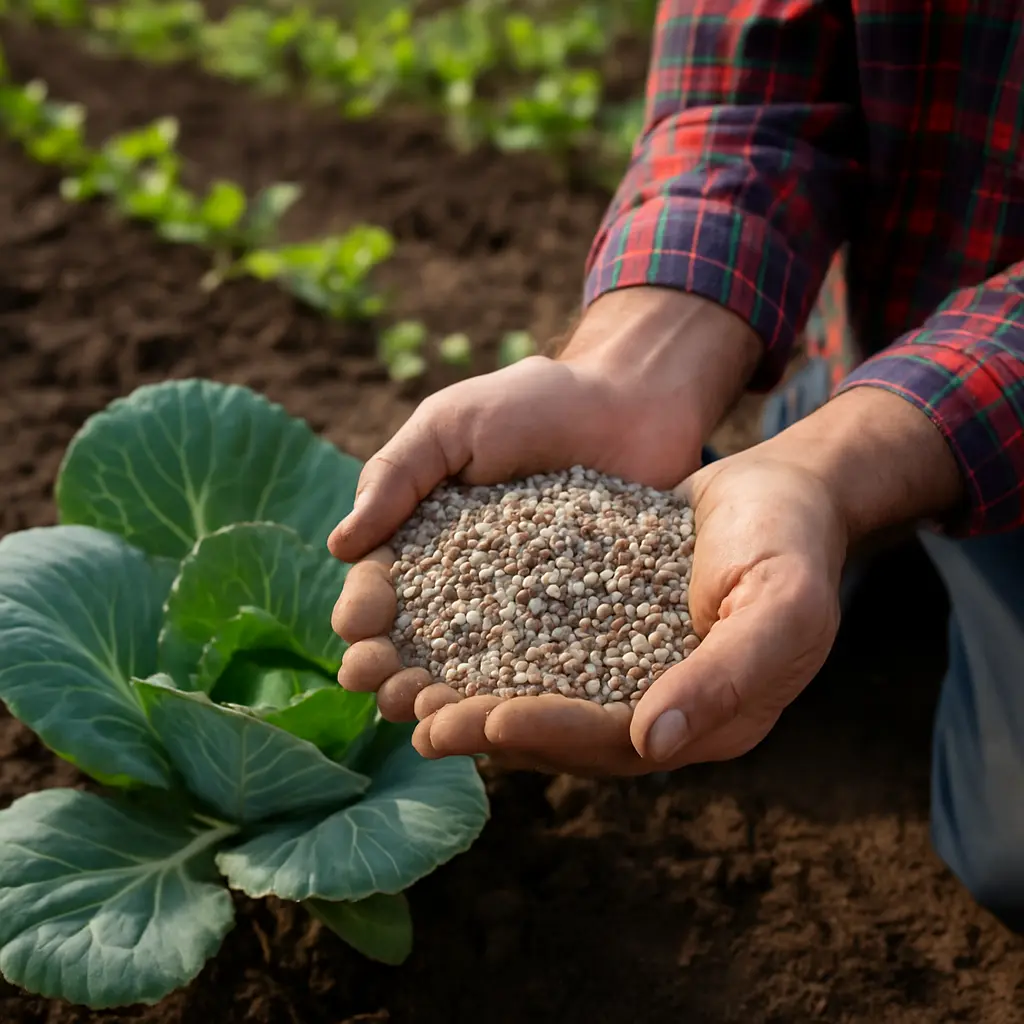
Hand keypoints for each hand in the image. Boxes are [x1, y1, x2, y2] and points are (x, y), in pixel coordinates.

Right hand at [328, 289, 761, 775]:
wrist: (630, 399)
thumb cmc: (532, 402)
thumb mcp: (451, 425)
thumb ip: (396, 476)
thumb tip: (339, 546)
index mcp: (427, 540)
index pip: (384, 587)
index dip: (365, 615)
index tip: (355, 636)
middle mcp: (471, 584)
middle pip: (422, 639)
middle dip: (395, 668)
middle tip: (382, 692)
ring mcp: (527, 605)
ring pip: (477, 663)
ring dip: (446, 693)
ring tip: (429, 716)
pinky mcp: (583, 617)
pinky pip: (548, 658)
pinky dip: (521, 690)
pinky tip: (504, 716)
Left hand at [330, 447, 845, 774]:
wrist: (783, 491)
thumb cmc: (793, 544)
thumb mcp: (782, 605)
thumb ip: (726, 676)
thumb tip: (651, 742)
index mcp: (705, 720)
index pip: (614, 743)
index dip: (550, 734)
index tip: (484, 721)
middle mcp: (660, 708)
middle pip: (566, 732)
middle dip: (491, 727)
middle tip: (418, 719)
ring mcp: (630, 670)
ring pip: (543, 694)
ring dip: (477, 695)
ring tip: (410, 689)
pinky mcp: (606, 628)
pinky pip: (542, 646)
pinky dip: (492, 647)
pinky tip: (440, 633)